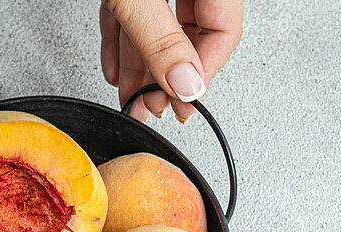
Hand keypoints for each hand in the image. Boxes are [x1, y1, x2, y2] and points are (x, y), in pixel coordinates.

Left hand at [100, 0, 242, 121]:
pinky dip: (122, 43)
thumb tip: (183, 83)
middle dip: (166, 78)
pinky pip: (134, 15)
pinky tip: (116, 70)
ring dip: (140, 69)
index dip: (202, 73)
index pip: (224, 31)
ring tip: (130, 98)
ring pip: (158, 30)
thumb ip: (161, 38)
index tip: (183, 103)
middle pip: (191, 35)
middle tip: (155, 106)